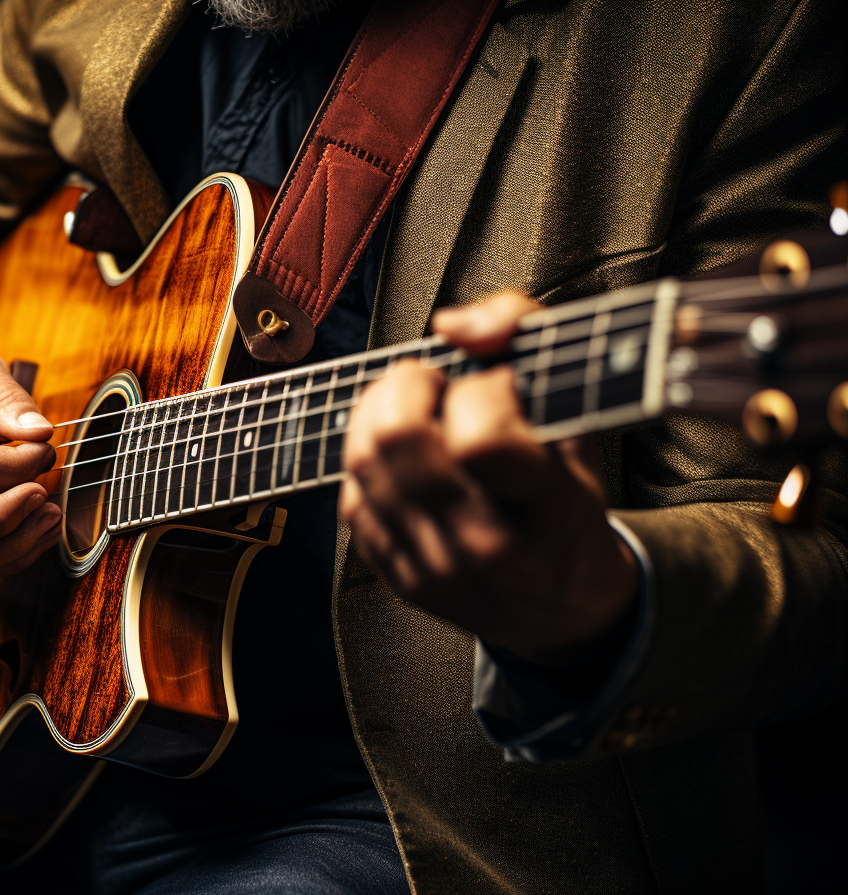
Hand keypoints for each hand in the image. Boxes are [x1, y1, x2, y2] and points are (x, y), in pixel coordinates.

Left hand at [339, 291, 637, 666]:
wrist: (560, 606)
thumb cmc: (566, 500)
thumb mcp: (579, 419)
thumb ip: (526, 338)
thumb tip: (451, 325)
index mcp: (547, 509)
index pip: (481, 439)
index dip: (479, 390)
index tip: (494, 385)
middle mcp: (485, 546)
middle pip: (398, 439)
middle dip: (406, 385)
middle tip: (433, 382)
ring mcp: (435, 568)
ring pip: (363, 462)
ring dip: (377, 413)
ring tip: (413, 408)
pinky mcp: (398, 577)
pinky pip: (352, 498)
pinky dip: (368, 463)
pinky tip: (402, 458)